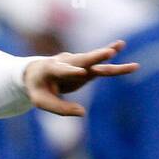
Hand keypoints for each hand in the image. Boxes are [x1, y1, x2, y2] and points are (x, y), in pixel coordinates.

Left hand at [23, 40, 138, 116]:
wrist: (37, 73)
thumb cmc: (38, 88)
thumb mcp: (41, 101)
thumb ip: (59, 108)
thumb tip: (82, 112)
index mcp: (50, 69)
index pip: (62, 70)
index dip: (71, 72)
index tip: (82, 73)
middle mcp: (66, 62)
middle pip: (82, 60)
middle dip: (95, 57)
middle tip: (109, 53)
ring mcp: (77, 64)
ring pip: (94, 61)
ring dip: (107, 56)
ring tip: (120, 46)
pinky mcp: (86, 68)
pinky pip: (100, 64)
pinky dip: (109, 56)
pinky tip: (120, 45)